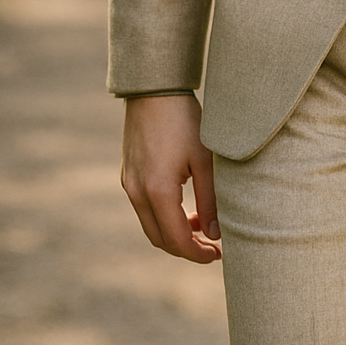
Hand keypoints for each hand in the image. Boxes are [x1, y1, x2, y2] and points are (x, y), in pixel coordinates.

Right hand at [120, 94, 221, 262]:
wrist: (154, 90)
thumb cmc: (185, 121)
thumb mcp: (205, 160)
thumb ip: (211, 200)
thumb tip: (217, 235)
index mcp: (157, 192)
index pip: (177, 240)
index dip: (198, 254)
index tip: (218, 254)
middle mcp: (137, 193)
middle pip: (160, 239)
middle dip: (186, 248)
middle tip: (212, 246)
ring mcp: (129, 185)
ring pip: (151, 225)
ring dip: (175, 232)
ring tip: (204, 223)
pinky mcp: (128, 175)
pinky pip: (144, 208)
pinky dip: (164, 216)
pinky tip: (186, 205)